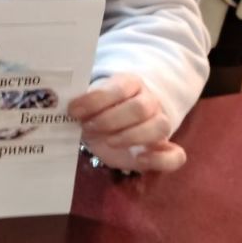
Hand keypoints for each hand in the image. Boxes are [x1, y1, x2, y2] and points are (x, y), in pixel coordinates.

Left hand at [67, 74, 186, 173]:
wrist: (112, 126)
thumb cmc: (97, 112)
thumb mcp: (87, 104)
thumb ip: (81, 103)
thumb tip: (65, 107)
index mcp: (129, 83)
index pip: (119, 87)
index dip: (96, 100)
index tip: (73, 111)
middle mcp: (149, 101)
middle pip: (140, 107)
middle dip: (111, 119)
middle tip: (89, 127)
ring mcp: (160, 124)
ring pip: (159, 126)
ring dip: (131, 136)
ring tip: (109, 141)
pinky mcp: (165, 149)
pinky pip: (176, 155)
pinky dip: (160, 159)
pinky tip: (139, 159)